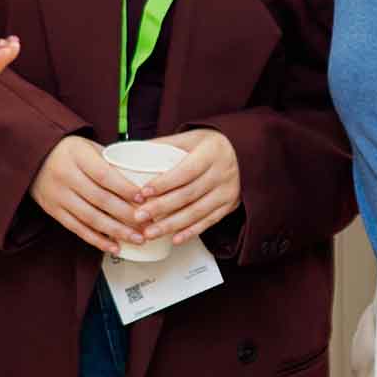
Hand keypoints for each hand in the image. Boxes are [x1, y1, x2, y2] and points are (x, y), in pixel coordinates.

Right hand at [30, 135, 148, 255]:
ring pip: (90, 218)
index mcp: (77, 156)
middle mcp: (65, 175)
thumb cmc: (69, 151)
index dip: (124, 188)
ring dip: (116, 231)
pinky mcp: (53, 210)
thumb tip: (141, 180)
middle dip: (126, 214)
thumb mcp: (87, 147)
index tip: (143, 198)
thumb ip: (110, 162)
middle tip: (148, 224)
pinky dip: (97, 240)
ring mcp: (58, 195)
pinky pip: (77, 228)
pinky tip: (114, 247)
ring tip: (137, 239)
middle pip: (100, 199)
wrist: (32, 157)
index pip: (104, 175)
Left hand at [132, 129, 241, 247]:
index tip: (143, 192)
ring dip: (171, 225)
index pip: (185, 172)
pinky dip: (191, 232)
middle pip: (188, 194)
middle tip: (138, 216)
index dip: (163, 184)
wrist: (244, 152)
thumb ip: (165, 144)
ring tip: (150, 233)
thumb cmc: (211, 144)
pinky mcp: (229, 205)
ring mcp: (227, 191)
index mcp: (211, 153)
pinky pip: (209, 222)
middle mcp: (222, 173)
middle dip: (161, 208)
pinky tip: (175, 239)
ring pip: (197, 212)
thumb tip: (132, 152)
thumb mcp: (191, 137)